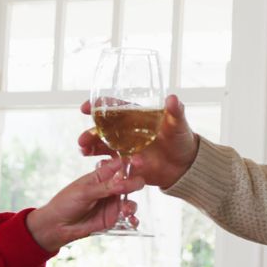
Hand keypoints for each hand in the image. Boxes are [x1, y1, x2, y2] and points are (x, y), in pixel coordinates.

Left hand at [24, 157, 144, 251]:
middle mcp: (109, 189)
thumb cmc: (66, 203)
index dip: (130, 163)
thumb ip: (105, 188)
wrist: (57, 226)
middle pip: (129, 182)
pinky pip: (127, 218)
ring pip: (130, 201)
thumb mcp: (84, 192)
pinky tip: (131, 221)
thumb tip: (123, 182)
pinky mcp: (112, 219)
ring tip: (125, 211)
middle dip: (134, 184)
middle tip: (133, 187)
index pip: (119, 166)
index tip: (139, 162)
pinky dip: (132, 219)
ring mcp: (112, 204)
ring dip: (131, 205)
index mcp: (101, 176)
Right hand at [78, 94, 198, 188]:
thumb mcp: (178, 125)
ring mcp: (124, 148)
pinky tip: (98, 167)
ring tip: (83, 151)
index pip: (114, 108)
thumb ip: (175, 112)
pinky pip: (110, 165)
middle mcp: (126, 131)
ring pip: (102, 146)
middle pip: (103, 129)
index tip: (86, 107)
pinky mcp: (126, 164)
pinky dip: (103, 166)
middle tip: (82, 139)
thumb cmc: (181, 139)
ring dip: (91, 148)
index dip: (99, 106)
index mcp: (135, 116)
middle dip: (90, 133)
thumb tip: (173, 98)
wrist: (184, 165)